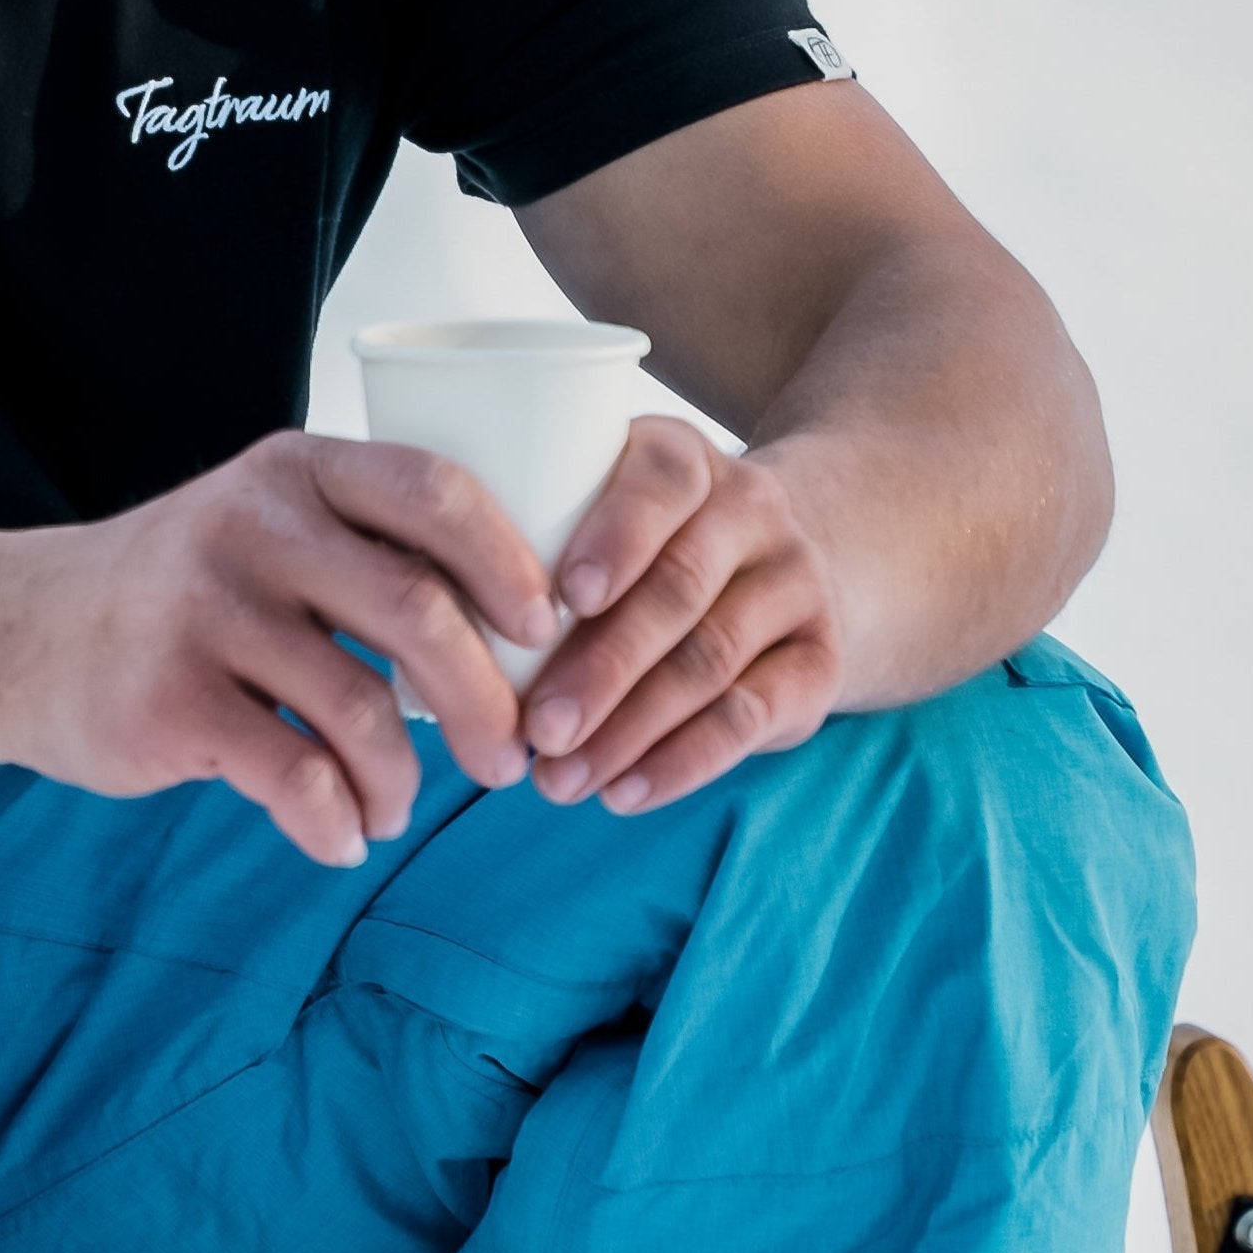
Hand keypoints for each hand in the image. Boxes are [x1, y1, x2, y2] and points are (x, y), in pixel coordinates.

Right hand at [0, 434, 557, 867]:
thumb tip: (526, 628)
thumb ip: (364, 545)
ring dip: (406, 782)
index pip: (433, 490)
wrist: (17, 633)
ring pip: (362, 711)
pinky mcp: (169, 702)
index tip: (548, 629)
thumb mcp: (262, 523)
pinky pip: (295, 779)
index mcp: (294, 471)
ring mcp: (203, 613)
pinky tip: (342, 836)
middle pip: (417, 611)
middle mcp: (251, 527)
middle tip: (510, 758)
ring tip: (397, 807)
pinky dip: (338, 823)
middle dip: (487, 702)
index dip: (510, 562)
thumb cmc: (182, 591)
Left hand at [518, 419, 848, 814]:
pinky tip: (624, 793)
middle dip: (603, 667)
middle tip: (538, 729)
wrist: (775, 568)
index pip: (661, 483)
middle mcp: (751, 510)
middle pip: (679, 588)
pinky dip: (682, 762)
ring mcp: (795, 584)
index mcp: (683, 458)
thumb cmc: (638, 547)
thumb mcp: (599, 512)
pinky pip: (751, 717)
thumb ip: (535, 542)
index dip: (616, 537)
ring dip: (629, 730)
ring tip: (560, 779)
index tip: (564, 596)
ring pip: (710, 660)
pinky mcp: (818, 659)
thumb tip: (434, 629)